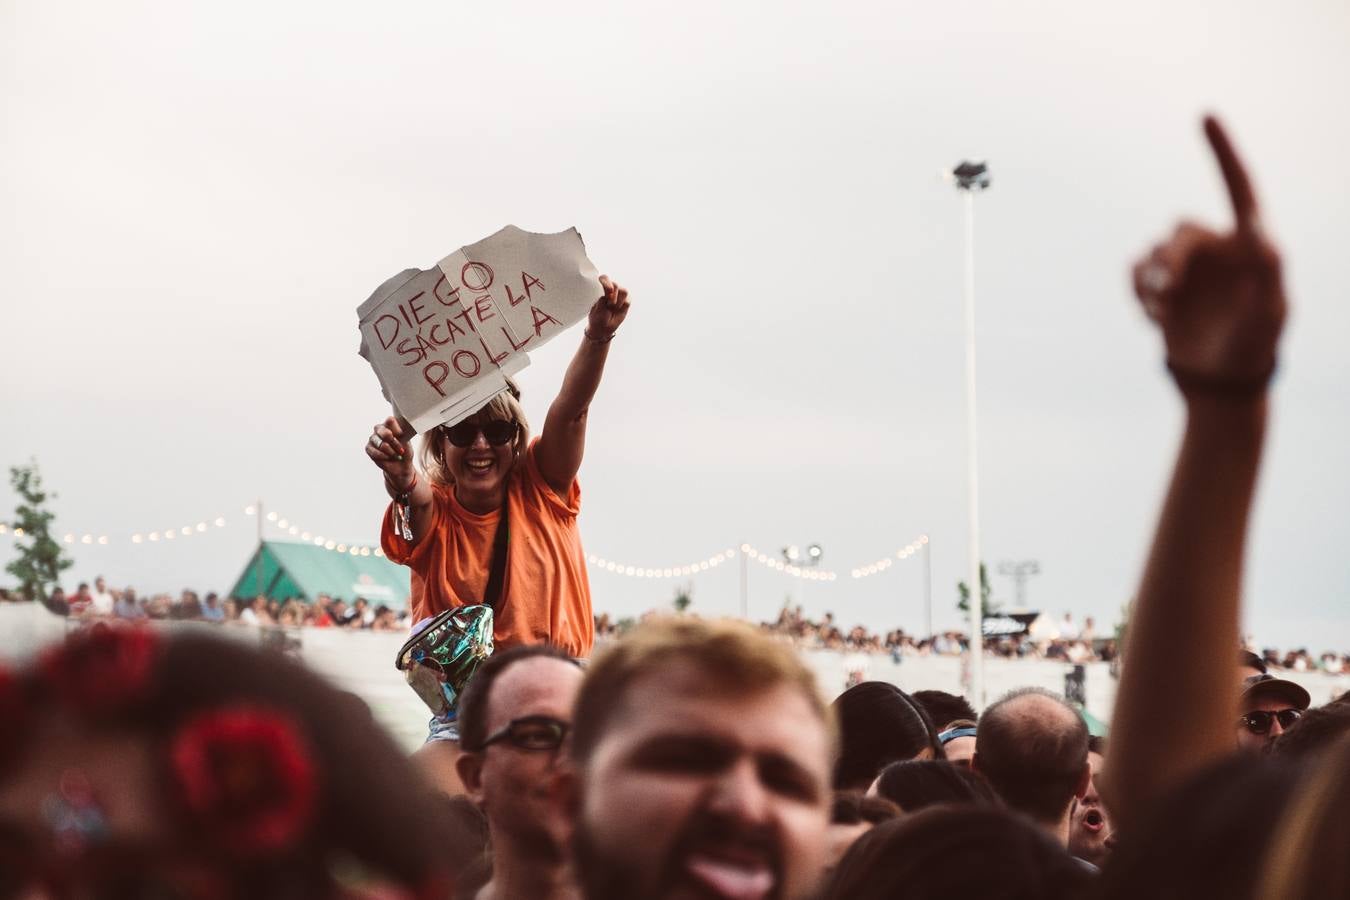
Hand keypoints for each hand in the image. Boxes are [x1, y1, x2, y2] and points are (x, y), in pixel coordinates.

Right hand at [365, 416, 414, 488]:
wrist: (401, 465)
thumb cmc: (404, 451)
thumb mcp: (407, 441)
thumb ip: (400, 432)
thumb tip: (394, 427)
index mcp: (389, 424)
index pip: (390, 420)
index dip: (397, 430)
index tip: (403, 437)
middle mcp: (379, 429)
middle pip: (385, 433)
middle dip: (394, 443)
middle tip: (401, 450)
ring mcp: (373, 438)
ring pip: (381, 444)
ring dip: (391, 452)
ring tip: (396, 455)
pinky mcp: (368, 448)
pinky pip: (376, 452)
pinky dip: (385, 457)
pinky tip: (388, 457)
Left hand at [587, 275, 629, 339]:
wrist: (603, 328)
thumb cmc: (597, 317)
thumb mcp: (597, 308)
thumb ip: (603, 298)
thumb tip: (612, 292)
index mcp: (600, 288)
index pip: (604, 278)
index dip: (607, 282)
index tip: (609, 291)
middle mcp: (611, 289)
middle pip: (616, 284)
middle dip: (613, 296)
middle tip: (609, 305)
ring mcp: (619, 295)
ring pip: (624, 291)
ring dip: (618, 301)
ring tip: (613, 308)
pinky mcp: (626, 301)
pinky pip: (628, 300)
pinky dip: (623, 306)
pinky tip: (618, 310)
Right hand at [1132, 116, 1285, 386]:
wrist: (1220, 378)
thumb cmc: (1254, 344)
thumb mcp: (1269, 313)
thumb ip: (1268, 275)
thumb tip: (1262, 236)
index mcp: (1251, 244)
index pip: (1239, 187)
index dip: (1223, 151)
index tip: (1205, 116)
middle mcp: (1217, 248)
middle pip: (1179, 231)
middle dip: (1170, 258)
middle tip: (1167, 289)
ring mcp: (1188, 268)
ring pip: (1154, 251)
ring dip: (1152, 281)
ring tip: (1161, 312)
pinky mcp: (1163, 286)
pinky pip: (1137, 271)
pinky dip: (1137, 290)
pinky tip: (1152, 316)